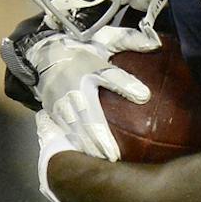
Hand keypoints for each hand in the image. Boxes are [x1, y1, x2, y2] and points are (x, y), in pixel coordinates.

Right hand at [4, 21, 159, 160]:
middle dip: (101, 136)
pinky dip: (77, 145)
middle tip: (117, 155)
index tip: (144, 96)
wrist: (45, 52)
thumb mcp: (105, 39)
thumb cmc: (83, 49)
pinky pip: (66, 131)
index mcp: (88, 67)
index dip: (126, 85)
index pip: (109, 75)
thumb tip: (155, 43)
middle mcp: (73, 87)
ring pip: (75, 128)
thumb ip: (129, 40)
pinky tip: (90, 159)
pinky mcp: (53, 111)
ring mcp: (60, 102)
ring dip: (89, 146)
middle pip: (88, 114)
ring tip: (106, 162)